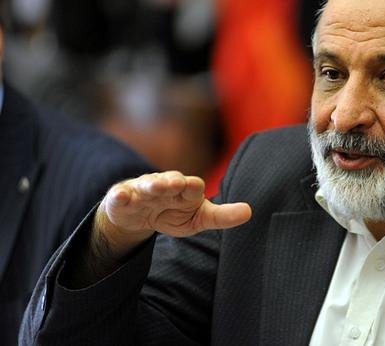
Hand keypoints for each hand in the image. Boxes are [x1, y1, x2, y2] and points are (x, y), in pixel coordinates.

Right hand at [97, 171, 251, 255]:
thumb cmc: (174, 213)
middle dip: (172, 182)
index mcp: (185, 190)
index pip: (192, 187)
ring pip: (147, 186)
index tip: (195, 187)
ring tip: (154, 187)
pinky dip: (119, 196)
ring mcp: (143, 191)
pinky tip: (119, 197)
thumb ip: (222, 216)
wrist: (139, 215)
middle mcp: (165, 185)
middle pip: (169, 182)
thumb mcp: (199, 218)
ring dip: (151, 185)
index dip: (193, 187)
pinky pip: (120, 196)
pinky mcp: (123, 199)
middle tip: (176, 183)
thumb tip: (249, 212)